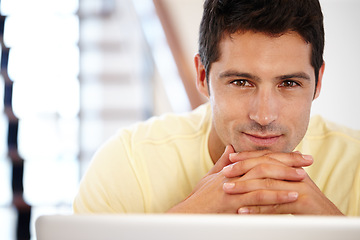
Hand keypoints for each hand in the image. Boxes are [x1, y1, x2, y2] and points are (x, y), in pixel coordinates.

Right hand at [167, 146, 302, 213]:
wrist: (190, 213)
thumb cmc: (200, 198)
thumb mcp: (211, 176)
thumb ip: (222, 161)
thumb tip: (231, 147)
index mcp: (232, 168)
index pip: (259, 157)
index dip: (279, 154)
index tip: (296, 154)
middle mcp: (234, 174)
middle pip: (265, 162)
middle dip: (288, 160)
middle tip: (308, 160)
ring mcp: (234, 187)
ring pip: (263, 177)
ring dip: (285, 176)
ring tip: (304, 176)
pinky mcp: (234, 202)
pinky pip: (258, 197)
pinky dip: (277, 196)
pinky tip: (291, 195)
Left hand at [222, 151, 343, 214]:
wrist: (329, 218)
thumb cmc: (306, 203)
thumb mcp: (290, 185)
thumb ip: (275, 174)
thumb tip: (257, 164)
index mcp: (292, 168)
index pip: (266, 157)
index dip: (247, 157)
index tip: (230, 159)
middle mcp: (296, 174)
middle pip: (265, 167)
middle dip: (242, 169)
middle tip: (224, 172)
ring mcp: (300, 187)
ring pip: (267, 185)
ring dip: (245, 187)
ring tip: (227, 189)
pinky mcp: (303, 203)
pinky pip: (275, 206)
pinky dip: (257, 208)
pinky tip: (242, 211)